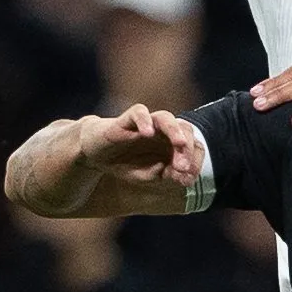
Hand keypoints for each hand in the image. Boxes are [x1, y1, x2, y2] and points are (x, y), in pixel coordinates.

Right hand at [80, 104, 201, 187]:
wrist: (96, 154)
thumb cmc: (125, 162)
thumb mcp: (146, 175)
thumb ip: (165, 175)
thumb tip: (184, 177)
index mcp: (171, 143)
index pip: (192, 145)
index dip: (195, 160)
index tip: (189, 179)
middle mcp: (162, 130)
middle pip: (184, 130)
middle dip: (187, 149)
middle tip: (184, 168)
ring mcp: (146, 122)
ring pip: (165, 117)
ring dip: (174, 131)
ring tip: (179, 144)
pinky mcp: (127, 119)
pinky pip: (138, 112)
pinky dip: (144, 120)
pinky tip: (148, 133)